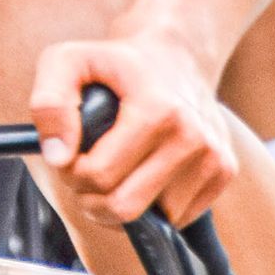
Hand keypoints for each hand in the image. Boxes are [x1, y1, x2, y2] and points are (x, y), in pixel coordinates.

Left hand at [29, 29, 238, 227]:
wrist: (175, 54)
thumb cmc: (115, 63)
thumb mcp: (67, 62)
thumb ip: (50, 103)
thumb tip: (58, 157)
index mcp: (158, 109)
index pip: (99, 176)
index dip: (71, 172)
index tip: (70, 155)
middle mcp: (194, 136)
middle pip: (125, 207)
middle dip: (93, 198)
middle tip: (87, 171)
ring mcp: (215, 156)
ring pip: (154, 220)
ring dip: (124, 204)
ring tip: (117, 169)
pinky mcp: (225, 171)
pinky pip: (179, 219)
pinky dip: (155, 207)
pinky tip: (145, 175)